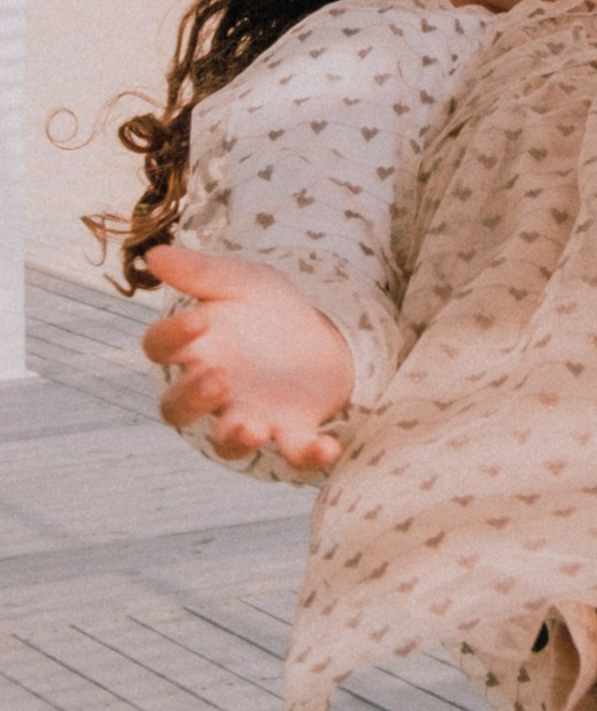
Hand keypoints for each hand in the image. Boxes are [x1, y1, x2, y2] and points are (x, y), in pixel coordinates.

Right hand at [143, 244, 355, 474]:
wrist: (323, 330)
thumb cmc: (266, 308)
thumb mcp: (243, 281)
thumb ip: (201, 272)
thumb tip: (154, 255)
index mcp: (194, 348)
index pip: (159, 350)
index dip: (170, 338)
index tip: (200, 320)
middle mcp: (212, 390)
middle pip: (176, 409)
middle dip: (192, 399)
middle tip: (220, 378)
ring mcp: (249, 414)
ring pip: (226, 443)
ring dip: (236, 440)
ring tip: (254, 426)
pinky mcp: (292, 430)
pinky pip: (294, 452)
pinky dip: (309, 455)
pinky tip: (328, 446)